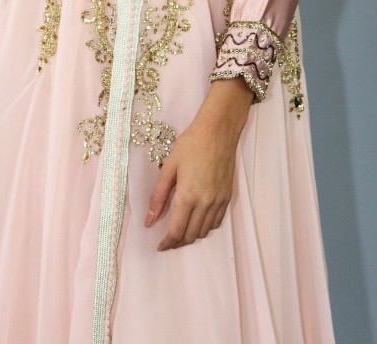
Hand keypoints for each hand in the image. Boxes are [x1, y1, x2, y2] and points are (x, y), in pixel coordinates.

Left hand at [144, 77, 253, 249]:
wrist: (218, 131)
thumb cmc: (191, 144)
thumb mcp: (169, 167)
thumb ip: (158, 196)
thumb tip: (148, 221)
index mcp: (188, 197)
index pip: (177, 232)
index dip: (167, 243)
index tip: (160, 246)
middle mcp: (205, 203)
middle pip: (191, 236)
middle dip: (178, 242)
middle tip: (168, 240)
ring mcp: (219, 201)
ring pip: (205, 231)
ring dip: (192, 236)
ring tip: (181, 230)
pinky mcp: (227, 196)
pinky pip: (217, 222)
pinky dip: (206, 227)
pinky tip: (198, 220)